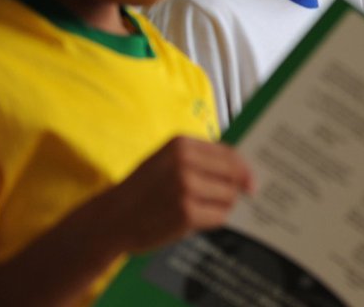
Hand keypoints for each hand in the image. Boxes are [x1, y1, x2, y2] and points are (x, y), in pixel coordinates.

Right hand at [94, 136, 252, 253]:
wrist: (110, 219)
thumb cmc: (143, 190)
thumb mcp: (166, 161)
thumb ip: (199, 159)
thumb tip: (242, 168)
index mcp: (181, 144)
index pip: (229, 153)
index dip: (244, 167)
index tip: (253, 178)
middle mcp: (184, 162)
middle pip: (234, 174)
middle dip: (238, 188)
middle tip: (242, 196)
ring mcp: (186, 187)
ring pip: (229, 196)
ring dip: (225, 205)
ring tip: (206, 209)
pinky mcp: (187, 212)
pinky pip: (220, 216)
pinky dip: (216, 219)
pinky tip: (201, 220)